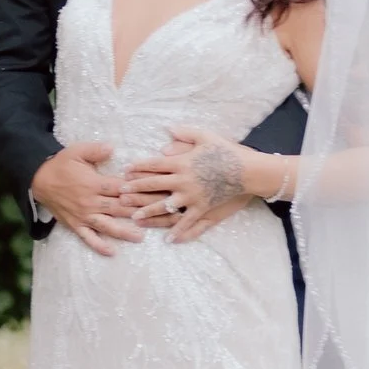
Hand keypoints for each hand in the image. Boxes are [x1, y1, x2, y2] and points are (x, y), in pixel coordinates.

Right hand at [31, 142, 145, 258]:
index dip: (137, 190)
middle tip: (155, 215)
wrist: (38, 180)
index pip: (120, 188)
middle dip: (138, 211)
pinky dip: (99, 246)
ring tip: (140, 236)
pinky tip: (112, 252)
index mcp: (93, 183)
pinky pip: (88, 238)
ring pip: (107, 225)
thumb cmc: (61, 164)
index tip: (152, 193)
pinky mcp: (75, 225)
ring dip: (124, 232)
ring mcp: (83, 215)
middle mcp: (90, 202)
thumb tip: (112, 147)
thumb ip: (95, 150)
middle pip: (118, 208)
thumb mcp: (76, 151)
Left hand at [124, 130, 273, 239]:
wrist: (247, 170)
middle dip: (136, 189)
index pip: (154, 164)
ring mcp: (192, 196)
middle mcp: (183, 180)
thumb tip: (167, 130)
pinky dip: (178, 231)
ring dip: (149, 212)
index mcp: (182, 162)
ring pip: (165, 206)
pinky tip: (168, 239)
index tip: (125, 171)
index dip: (138, 167)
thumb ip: (185, 133)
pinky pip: (188, 222)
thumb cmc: (226, 151)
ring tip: (135, 217)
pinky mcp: (203, 208)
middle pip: (154, 185)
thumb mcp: (205, 136)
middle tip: (121, 194)